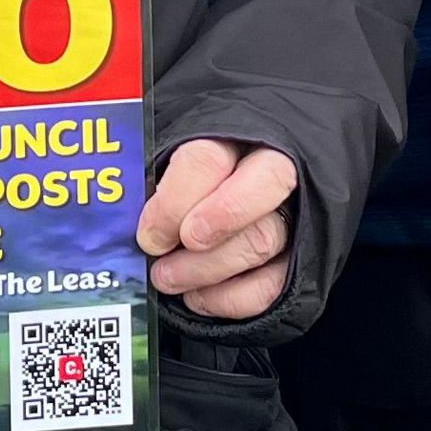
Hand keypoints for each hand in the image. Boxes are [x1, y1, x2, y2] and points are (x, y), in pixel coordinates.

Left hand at [137, 139, 301, 321]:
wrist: (241, 177)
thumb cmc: (195, 172)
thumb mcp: (175, 158)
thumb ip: (159, 180)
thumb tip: (131, 218)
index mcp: (235, 131)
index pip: (207, 158)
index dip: (174, 201)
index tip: (150, 234)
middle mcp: (273, 167)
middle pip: (253, 193)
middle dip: (205, 230)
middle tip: (163, 257)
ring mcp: (294, 213)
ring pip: (261, 241)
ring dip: (206, 270)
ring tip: (169, 279)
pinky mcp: (299, 257)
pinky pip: (272, 284)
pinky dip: (230, 299)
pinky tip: (198, 297)